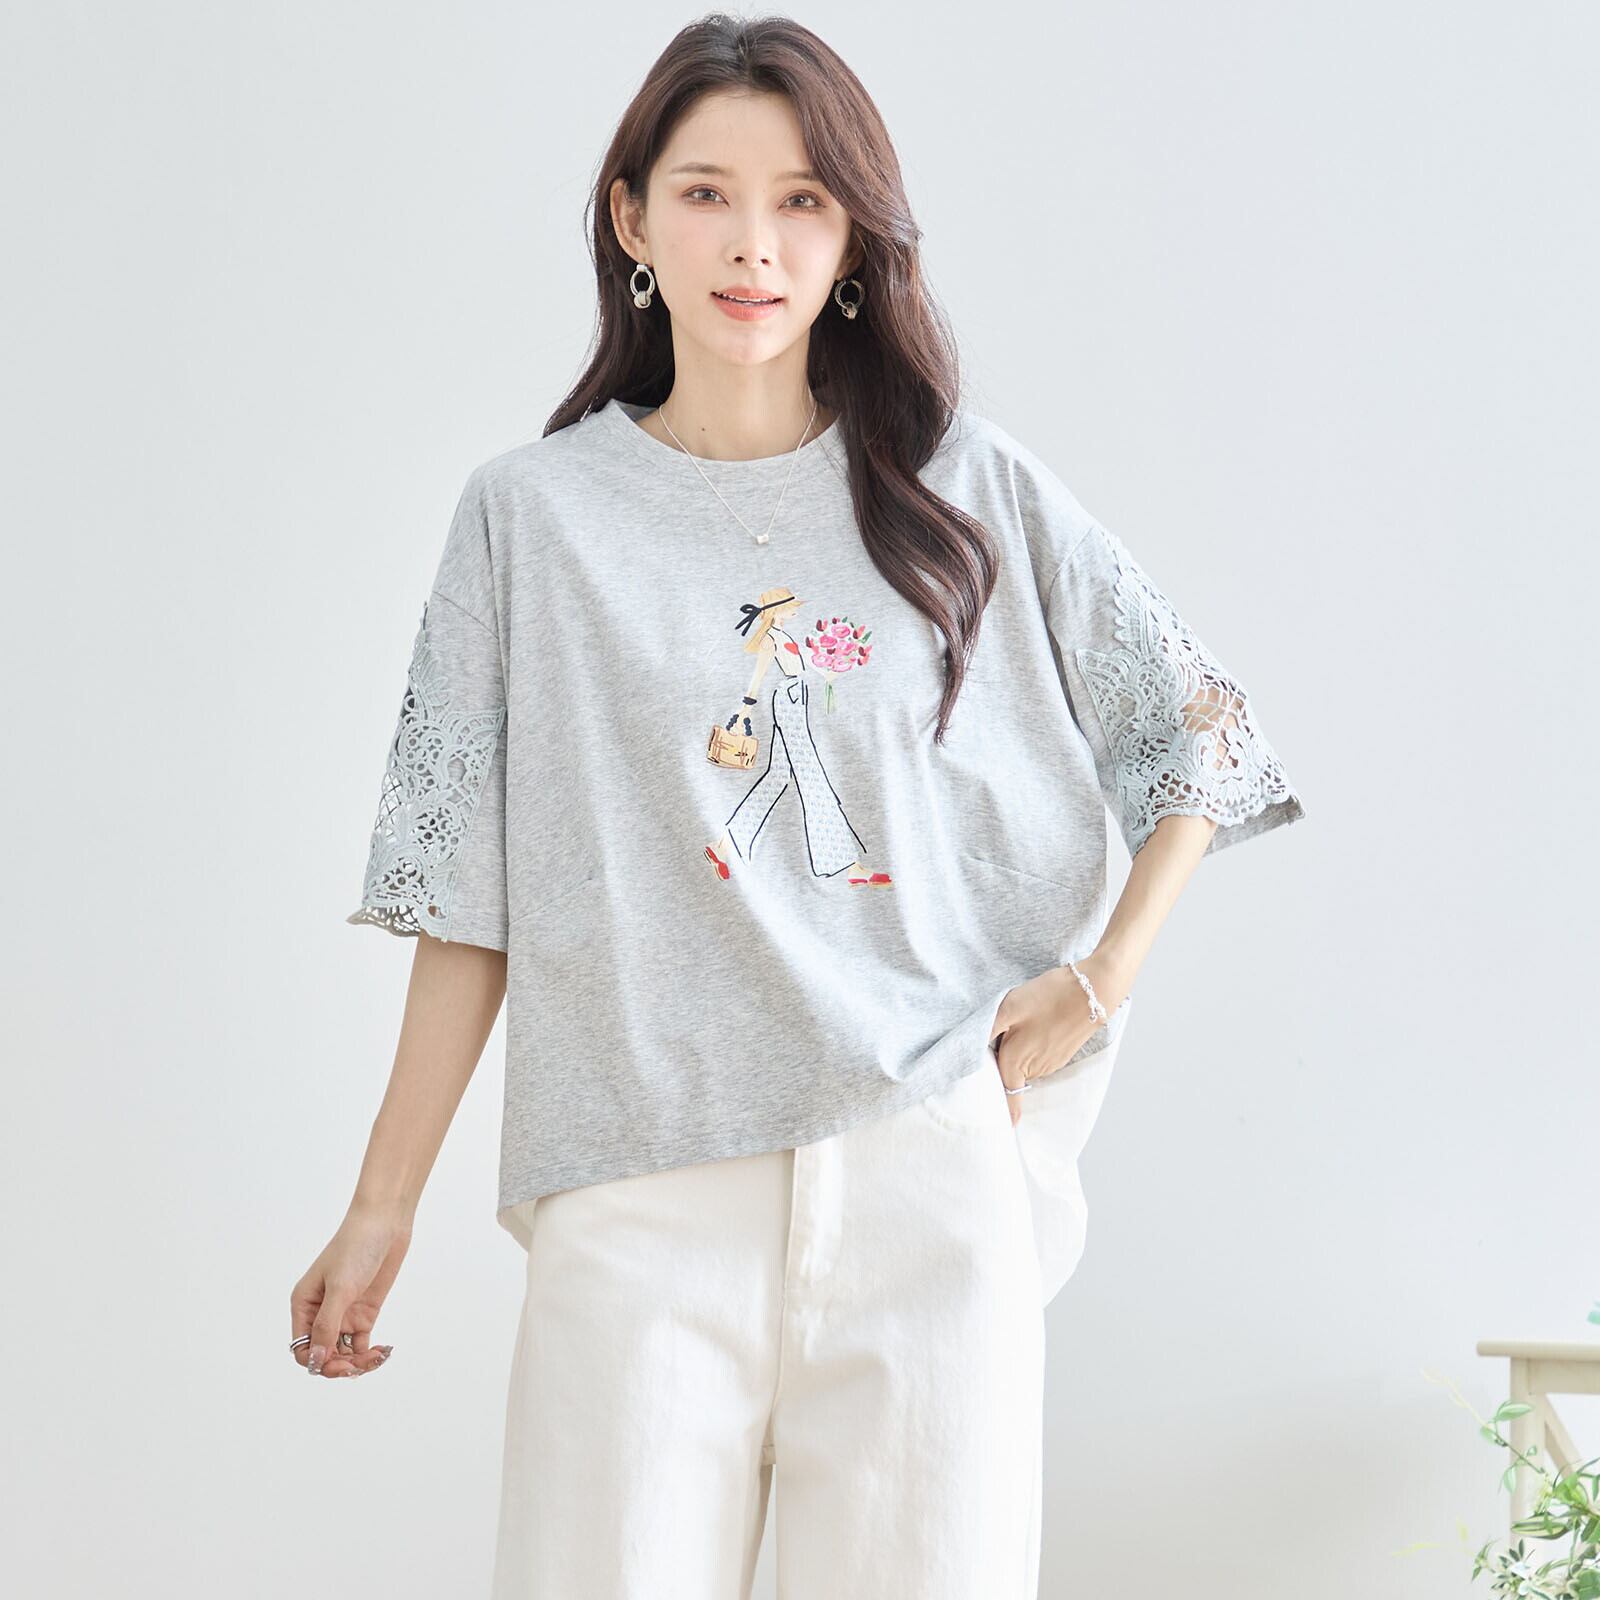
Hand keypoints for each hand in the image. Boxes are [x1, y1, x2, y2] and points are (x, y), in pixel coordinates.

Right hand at [289, 1205, 410, 1378]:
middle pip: (322, 1354)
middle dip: (338, 1366)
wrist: (385, 1223)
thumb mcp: (340, 1287)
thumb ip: (327, 1325)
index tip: (338, 1363)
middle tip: (359, 1365)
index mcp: (304, 1305)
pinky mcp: (364, 1312)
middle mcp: (321, 1313)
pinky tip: (383, 1352)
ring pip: (343, 1353)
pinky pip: (361, 1344)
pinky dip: (370, 1353)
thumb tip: (314, 1361)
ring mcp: (344, 1313)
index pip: (302, 1348)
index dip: (317, 1362)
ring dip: (357, 1363)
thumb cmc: (356, 1247)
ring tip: (377, 1358)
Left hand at [989, 952, 1129, 1125]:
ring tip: (1017, 1029)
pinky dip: (1033, 1050)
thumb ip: (987, 1029)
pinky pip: (1040, 1059)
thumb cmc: (1049, 996)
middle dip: (1002, 1065)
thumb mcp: (1009, 1007)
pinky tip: (1035, 1027)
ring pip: (1026, 1067)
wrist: (1093, 990)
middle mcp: (1035, 1068)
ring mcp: (1052, 1063)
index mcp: (1017, 1061)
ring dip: (1018, 1055)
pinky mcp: (1063, 1054)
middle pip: (1011, 1076)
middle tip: (996, 1042)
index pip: (1006, 1095)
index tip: (997, 1122)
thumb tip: (970, 1049)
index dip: (1002, 1110)